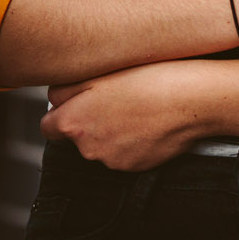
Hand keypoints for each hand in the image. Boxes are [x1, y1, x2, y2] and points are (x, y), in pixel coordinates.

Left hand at [43, 61, 211, 171]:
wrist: (190, 100)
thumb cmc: (146, 79)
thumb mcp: (96, 73)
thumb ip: (64, 89)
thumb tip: (53, 99)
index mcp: (73, 123)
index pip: (48, 127)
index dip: (60, 112)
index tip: (75, 101)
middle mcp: (88, 149)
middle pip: (76, 136)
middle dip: (87, 120)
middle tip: (111, 97)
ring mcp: (113, 161)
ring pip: (101, 145)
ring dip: (110, 130)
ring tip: (133, 106)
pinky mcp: (137, 167)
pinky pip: (124, 153)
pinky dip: (130, 140)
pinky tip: (146, 121)